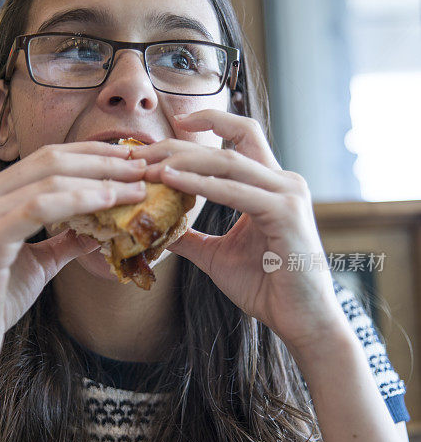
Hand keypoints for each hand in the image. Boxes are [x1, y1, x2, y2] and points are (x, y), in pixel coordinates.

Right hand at [0, 142, 146, 379]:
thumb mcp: (38, 264)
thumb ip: (64, 240)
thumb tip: (99, 227)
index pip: (46, 159)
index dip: (92, 154)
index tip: (132, 159)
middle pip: (51, 161)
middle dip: (103, 161)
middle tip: (144, 166)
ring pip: (50, 180)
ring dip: (101, 180)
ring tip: (138, 186)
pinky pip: (40, 207)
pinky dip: (79, 200)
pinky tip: (110, 202)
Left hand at [131, 110, 346, 351]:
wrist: (301, 320)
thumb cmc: (266, 288)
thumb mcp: (218, 256)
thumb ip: (192, 236)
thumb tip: (157, 228)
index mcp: (272, 186)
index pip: (242, 138)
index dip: (212, 121)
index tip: (175, 123)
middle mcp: (284, 182)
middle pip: (228, 146)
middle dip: (180, 145)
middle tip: (141, 152)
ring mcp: (288, 195)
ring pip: (228, 162)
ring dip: (184, 161)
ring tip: (148, 166)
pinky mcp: (285, 213)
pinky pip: (234, 191)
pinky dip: (200, 184)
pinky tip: (171, 180)